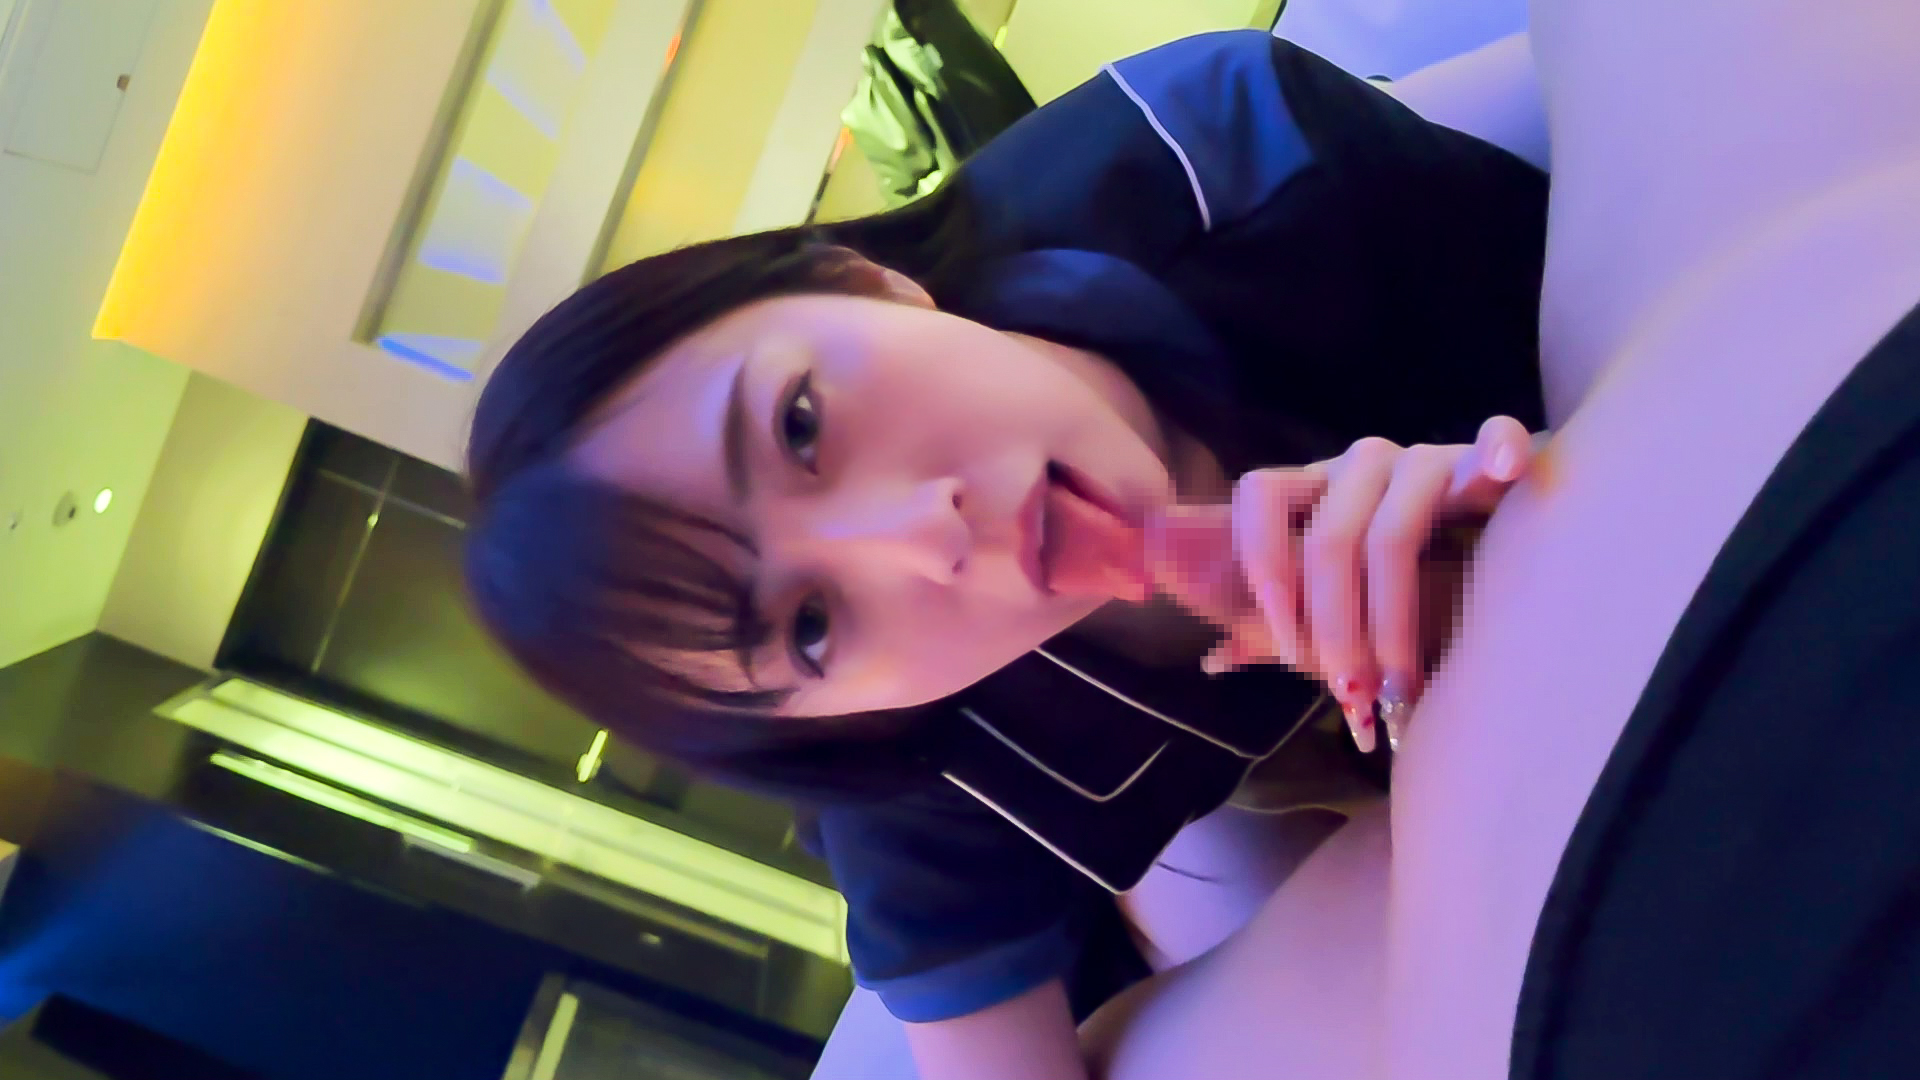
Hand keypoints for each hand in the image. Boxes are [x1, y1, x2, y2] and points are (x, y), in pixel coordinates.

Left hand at [1146, 417, 1536, 751]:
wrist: (1504, 555)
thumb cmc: (1405, 589)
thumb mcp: (1335, 610)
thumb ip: (1273, 629)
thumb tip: (1214, 660)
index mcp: (1314, 490)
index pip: (1259, 494)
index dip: (1262, 565)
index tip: (1284, 644)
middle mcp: (1362, 466)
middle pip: (1328, 538)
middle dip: (1334, 629)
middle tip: (1351, 694)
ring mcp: (1427, 461)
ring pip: (1393, 534)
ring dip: (1392, 622)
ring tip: (1403, 686)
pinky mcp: (1491, 461)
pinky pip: (1494, 438)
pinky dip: (1496, 449)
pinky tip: (1503, 469)